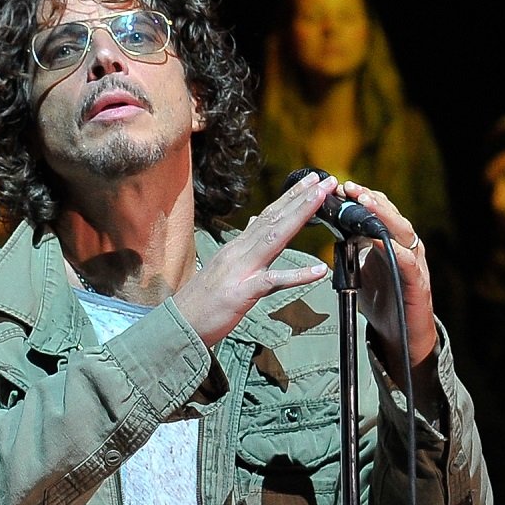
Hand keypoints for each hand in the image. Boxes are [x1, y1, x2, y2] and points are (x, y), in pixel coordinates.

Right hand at [171, 172, 331, 349]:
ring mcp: (241, 271)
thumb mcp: (224, 267)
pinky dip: (297, 275)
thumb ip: (244, 245)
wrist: (178, 324)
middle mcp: (239, 252)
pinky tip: (318, 270)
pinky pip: (273, 281)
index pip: (268, 216)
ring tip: (321, 200)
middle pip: (275, 220)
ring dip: (299, 217)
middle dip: (301, 198)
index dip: (291, 197)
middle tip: (326, 180)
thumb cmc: (201, 301)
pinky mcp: (242, 293)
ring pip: (275, 238)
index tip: (312, 181)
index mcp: (237, 247)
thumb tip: (257, 222)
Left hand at [337, 180, 438, 366]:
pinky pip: (407, 262)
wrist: (401, 334)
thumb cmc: (382, 300)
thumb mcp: (360, 271)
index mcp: (391, 242)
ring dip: (383, 216)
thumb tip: (334, 232)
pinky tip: (382, 241)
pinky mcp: (417, 283)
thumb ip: (352, 251)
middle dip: (370, 199)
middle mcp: (405, 247)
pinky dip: (395, 250)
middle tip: (350, 187)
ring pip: (402, 231)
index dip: (361, 198)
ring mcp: (413, 263)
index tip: (341, 187)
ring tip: (366, 203)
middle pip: (390, 215)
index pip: (378, 212)